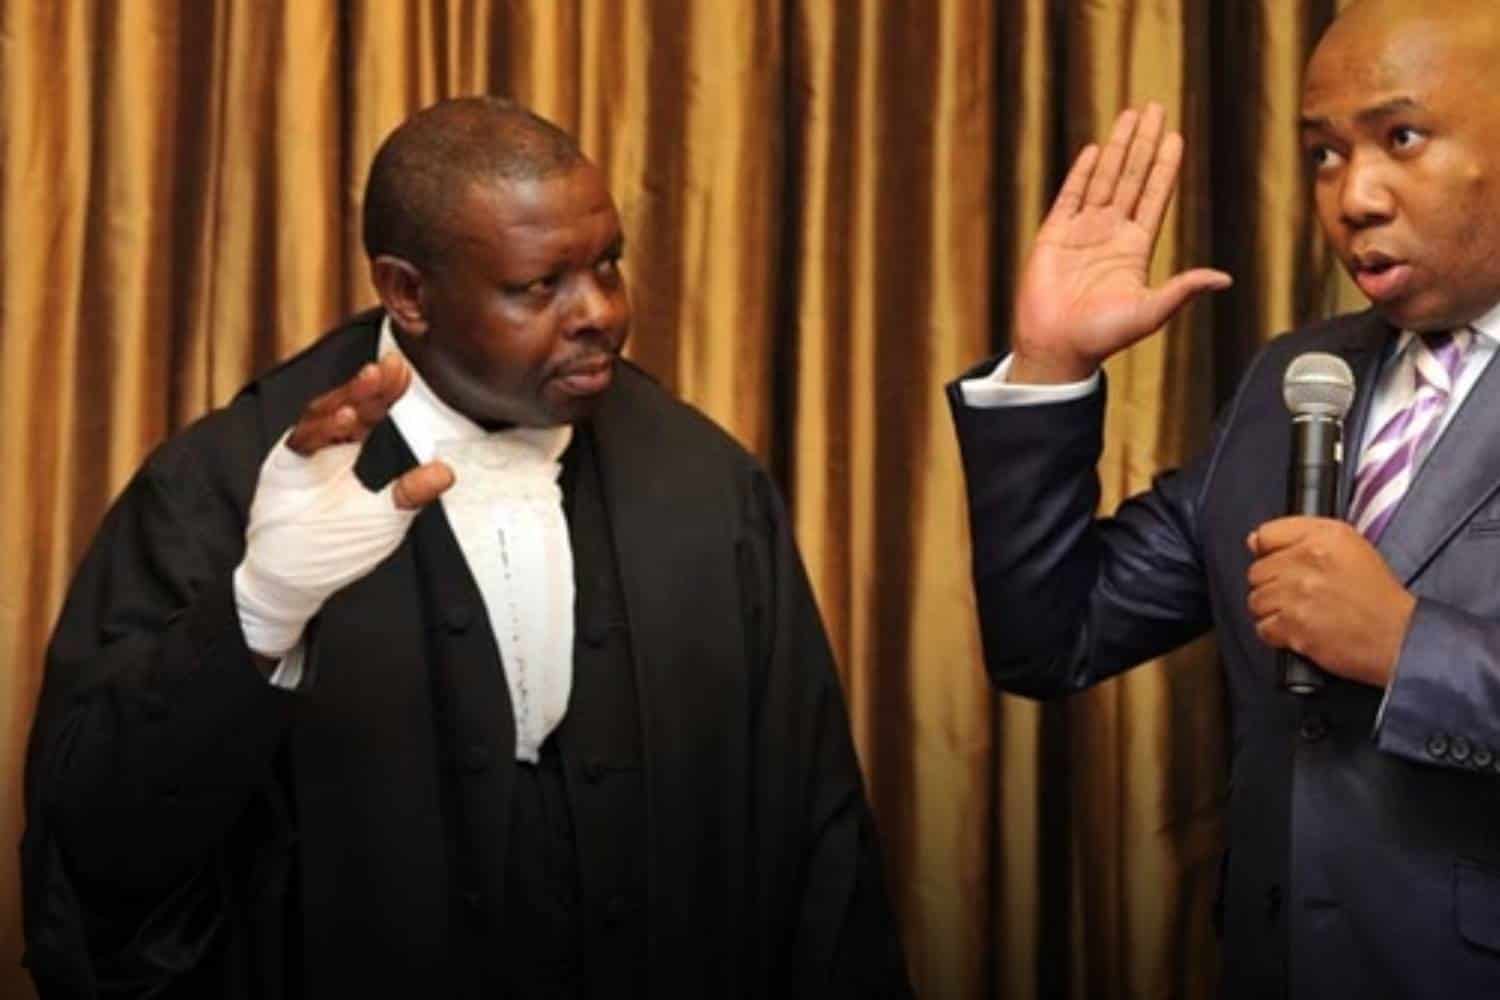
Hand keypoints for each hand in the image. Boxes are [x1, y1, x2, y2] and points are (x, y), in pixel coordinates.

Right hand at [235, 353, 455, 657]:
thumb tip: (446, 471)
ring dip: (349, 397)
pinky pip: (304, 440)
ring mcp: (304, 456)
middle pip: (349, 407)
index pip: (371, 415)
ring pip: (325, 415)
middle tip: (393, 366)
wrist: (291, 580)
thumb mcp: (386, 518)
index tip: (405, 373)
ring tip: (373, 380)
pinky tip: (348, 417)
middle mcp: (326, 449)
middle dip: (372, 386)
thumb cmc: (334, 549)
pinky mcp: (284, 468)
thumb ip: (411, 492)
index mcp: (349, 455)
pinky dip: (325, 428)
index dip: (387, 394)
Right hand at [1010, 103, 1231, 383]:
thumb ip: (1183, 289)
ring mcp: (1081, 232)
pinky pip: (1069, 196)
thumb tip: (1224, 278)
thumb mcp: (1150, 312)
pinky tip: (1093, 150)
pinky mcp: (1053, 236)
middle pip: (1131, 177)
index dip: (1165, 166)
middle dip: (1144, 142)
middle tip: (1156, 108)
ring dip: (1117, 147)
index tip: (1175, 136)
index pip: (1154, 196)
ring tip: (1130, 115)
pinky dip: (1080, 172)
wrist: (1056, 347)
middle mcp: (1110, 233)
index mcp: (1135, 248)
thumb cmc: (1102, 337)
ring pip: (1103, 179)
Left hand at [1246, 517, 1416, 686]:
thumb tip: (1254, 541)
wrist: (1398, 635)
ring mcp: (1298, 594)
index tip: (1282, 564)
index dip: (1269, 552)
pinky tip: (1298, 631)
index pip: (1266, 535)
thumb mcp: (1349, 547)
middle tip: (1297, 596)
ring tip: (1300, 614)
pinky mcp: (1294, 625)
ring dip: (1273, 611)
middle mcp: (1308, 561)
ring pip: (1256, 601)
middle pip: (1256, 571)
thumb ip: (1300, 536)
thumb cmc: (1377, 595)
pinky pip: (1263, 628)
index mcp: (1323, 537)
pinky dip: (1277, 634)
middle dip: (1272, 586)